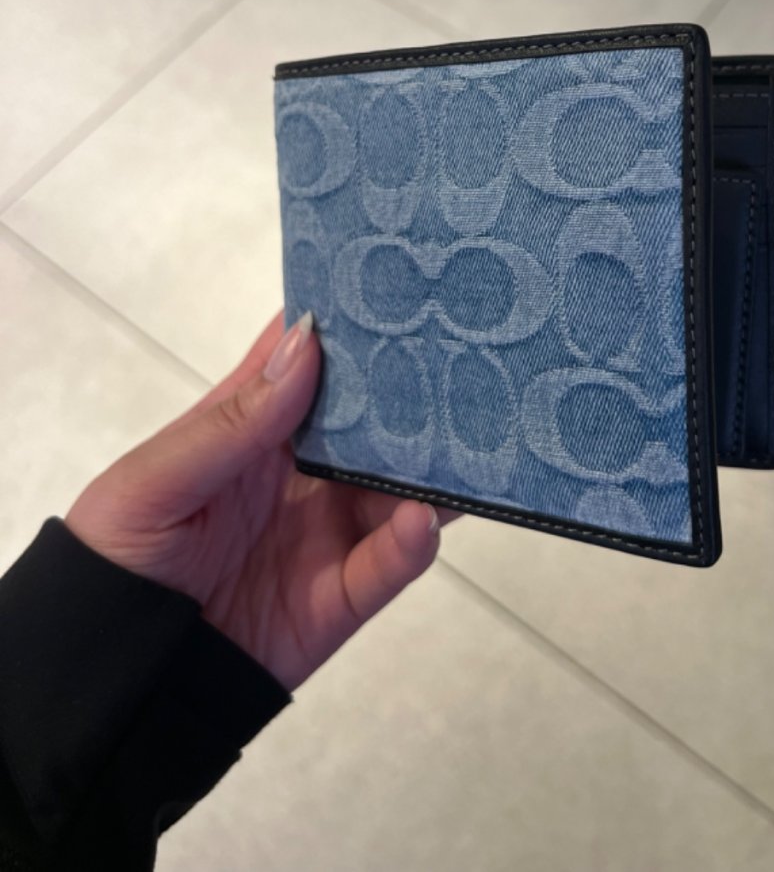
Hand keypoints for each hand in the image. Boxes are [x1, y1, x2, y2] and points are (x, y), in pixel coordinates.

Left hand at [65, 312, 450, 691]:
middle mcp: (303, 470)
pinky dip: (412, 543)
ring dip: (434, 464)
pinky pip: (387, 565)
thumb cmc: (115, 557)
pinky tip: (422, 519)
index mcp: (254, 426)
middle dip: (417, 388)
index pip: (312, 360)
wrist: (111, 682)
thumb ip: (234, 420)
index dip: (353, 322)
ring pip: (400, 486)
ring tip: (470, 438)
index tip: (405, 284)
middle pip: (375, 418)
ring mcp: (326, 530)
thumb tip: (308, 342)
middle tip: (467, 355)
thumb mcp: (157, 480)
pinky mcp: (340, 596)